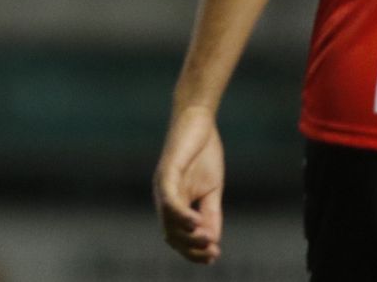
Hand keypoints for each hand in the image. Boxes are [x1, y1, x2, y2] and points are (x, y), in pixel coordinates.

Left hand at [154, 106, 224, 264]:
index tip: (213, 257)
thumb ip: (210, 213)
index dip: (192, 251)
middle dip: (191, 249)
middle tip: (212, 253)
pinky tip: (197, 222)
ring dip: (189, 236)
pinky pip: (169, 199)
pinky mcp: (167, 170)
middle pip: (170, 234)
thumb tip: (212, 240)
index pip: (176, 236)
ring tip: (208, 241)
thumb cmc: (202, 152)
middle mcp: (163, 196)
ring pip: (168, 221)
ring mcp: (163, 184)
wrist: (198, 118)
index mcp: (173, 202)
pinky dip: (182, 215)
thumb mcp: (210, 189)